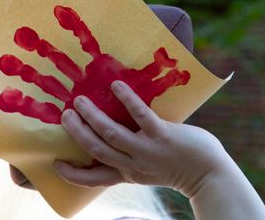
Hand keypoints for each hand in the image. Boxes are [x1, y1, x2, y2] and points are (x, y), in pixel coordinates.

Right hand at [54, 80, 226, 197]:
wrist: (209, 174)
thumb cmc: (178, 167)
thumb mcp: (148, 170)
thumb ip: (131, 156)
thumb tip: (114, 132)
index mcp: (128, 174)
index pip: (94, 179)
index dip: (73, 174)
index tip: (55, 163)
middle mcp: (133, 165)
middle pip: (96, 150)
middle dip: (77, 134)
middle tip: (65, 116)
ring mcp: (146, 150)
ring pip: (111, 133)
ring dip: (93, 117)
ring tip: (79, 100)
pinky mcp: (162, 135)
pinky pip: (140, 115)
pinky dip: (127, 100)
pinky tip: (117, 85)